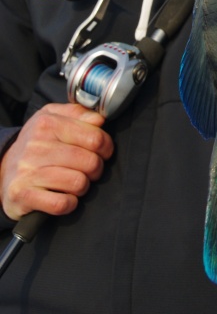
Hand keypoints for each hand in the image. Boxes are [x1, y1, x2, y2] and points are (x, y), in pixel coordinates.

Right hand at [0, 104, 113, 220]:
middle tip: (91, 169)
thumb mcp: (53, 117)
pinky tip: (66, 196)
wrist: (3, 168)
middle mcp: (36, 146)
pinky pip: (61, 204)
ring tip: (76, 181)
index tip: (104, 151)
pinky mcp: (23, 195)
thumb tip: (99, 119)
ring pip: (78, 182)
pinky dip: (70, 203)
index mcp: (48, 123)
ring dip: (83, 186)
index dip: (106, 146)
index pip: (94, 137)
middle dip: (97, 168)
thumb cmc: (37, 143)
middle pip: (89, 162)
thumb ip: (78, 113)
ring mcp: (28, 171)